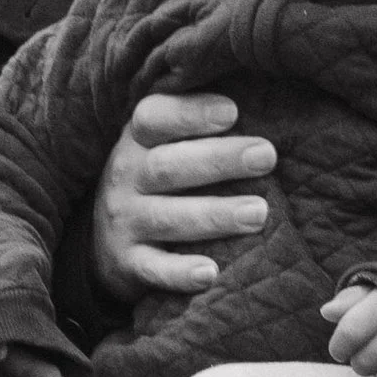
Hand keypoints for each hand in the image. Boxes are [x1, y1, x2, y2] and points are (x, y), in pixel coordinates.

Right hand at [88, 92, 276, 304]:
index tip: (233, 112)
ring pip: (167, 218)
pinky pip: (153, 269)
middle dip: (219, 161)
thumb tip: (269, 102)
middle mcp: (125, 176)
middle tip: (266, 156)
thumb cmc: (157, 180)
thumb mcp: (162, 145)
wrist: (107, 241)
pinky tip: (211, 273)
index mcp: (137, 140)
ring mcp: (123, 221)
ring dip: (213, 215)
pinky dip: (179, 273)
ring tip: (258, 213)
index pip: (153, 118)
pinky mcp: (127, 263)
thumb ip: (198, 126)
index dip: (189, 113)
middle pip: (168, 166)